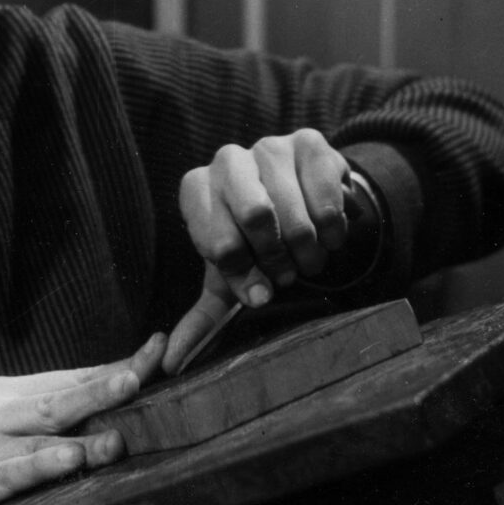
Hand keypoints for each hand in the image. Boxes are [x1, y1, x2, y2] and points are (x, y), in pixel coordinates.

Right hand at [0, 332, 166, 504]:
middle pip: (56, 401)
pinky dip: (42, 465)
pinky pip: (11, 474)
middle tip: (137, 378)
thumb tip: (131, 392)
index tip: (156, 351)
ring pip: (37, 438)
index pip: (69, 378)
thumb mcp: (18, 439)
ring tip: (117, 439)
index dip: (114, 367)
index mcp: (4, 394)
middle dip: (101, 390)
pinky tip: (68, 459)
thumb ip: (63, 421)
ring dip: (82, 440)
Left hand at [177, 128, 352, 311]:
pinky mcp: (308, 141)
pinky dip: (332, 229)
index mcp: (195, 190)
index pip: (219, 243)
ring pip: (296, 213)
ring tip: (309, 259)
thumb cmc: (253, 244)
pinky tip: (328, 236)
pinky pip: (326, 197)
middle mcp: (225, 160)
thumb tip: (171, 363)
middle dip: (277, 258)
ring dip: (308, 251)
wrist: (299, 201)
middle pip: (257, 216)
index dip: (244, 275)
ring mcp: (267, 146)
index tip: (259, 288)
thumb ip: (200, 318)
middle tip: (286, 274)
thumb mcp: (226, 279)